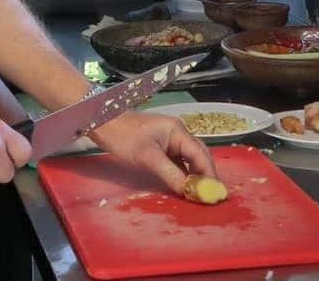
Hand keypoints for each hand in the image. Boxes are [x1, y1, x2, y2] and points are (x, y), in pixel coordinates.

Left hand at [89, 110, 216, 194]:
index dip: (209, 174)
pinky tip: (185, 185)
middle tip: (212, 195)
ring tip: (200, 193)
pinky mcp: (161, 145)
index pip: (200, 154)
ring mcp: (169, 139)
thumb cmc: (124, 138)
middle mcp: (177, 133)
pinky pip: (178, 160)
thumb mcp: (148, 158)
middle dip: (206, 174)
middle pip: (199, 155)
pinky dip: (184, 172)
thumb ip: (171, 175)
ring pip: (189, 158)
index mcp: (177, 131)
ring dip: (195, 175)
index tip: (216, 193)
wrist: (102, 123)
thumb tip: (191, 192)